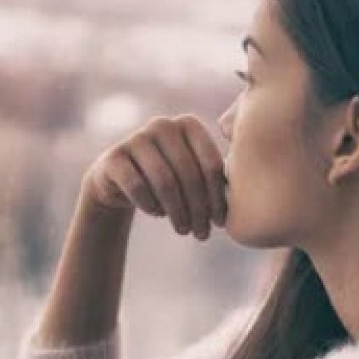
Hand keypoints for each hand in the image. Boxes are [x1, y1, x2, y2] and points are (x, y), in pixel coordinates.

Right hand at [81, 114, 227, 240]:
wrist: (120, 181)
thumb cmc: (168, 179)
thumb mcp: (192, 174)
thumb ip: (214, 178)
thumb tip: (244, 203)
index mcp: (188, 124)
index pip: (211, 164)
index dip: (218, 197)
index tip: (220, 222)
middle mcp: (162, 125)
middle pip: (189, 174)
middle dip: (198, 209)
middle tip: (202, 234)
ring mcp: (135, 138)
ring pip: (165, 182)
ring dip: (177, 212)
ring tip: (184, 230)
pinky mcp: (114, 157)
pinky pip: (138, 187)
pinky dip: (151, 206)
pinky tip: (157, 214)